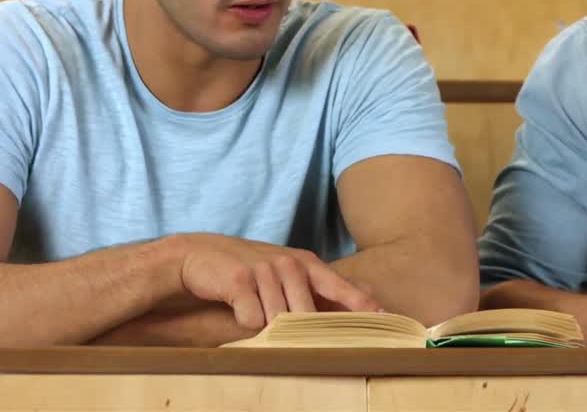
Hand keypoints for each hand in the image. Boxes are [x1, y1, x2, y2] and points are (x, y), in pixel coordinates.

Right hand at [175, 233, 379, 329]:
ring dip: (266, 325)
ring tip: (253, 308)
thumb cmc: (253, 271)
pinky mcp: (240, 280)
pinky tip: (237, 306)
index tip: (382, 317)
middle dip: (299, 330)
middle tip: (281, 326)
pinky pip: (252, 319)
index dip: (360, 303)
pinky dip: (245, 320)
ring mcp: (266, 270)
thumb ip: (317, 290)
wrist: (203, 256)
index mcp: (306, 264)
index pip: (339, 287)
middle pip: (306, 315)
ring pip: (278, 320)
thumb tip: (359, 305)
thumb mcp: (288, 274)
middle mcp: (289, 264)